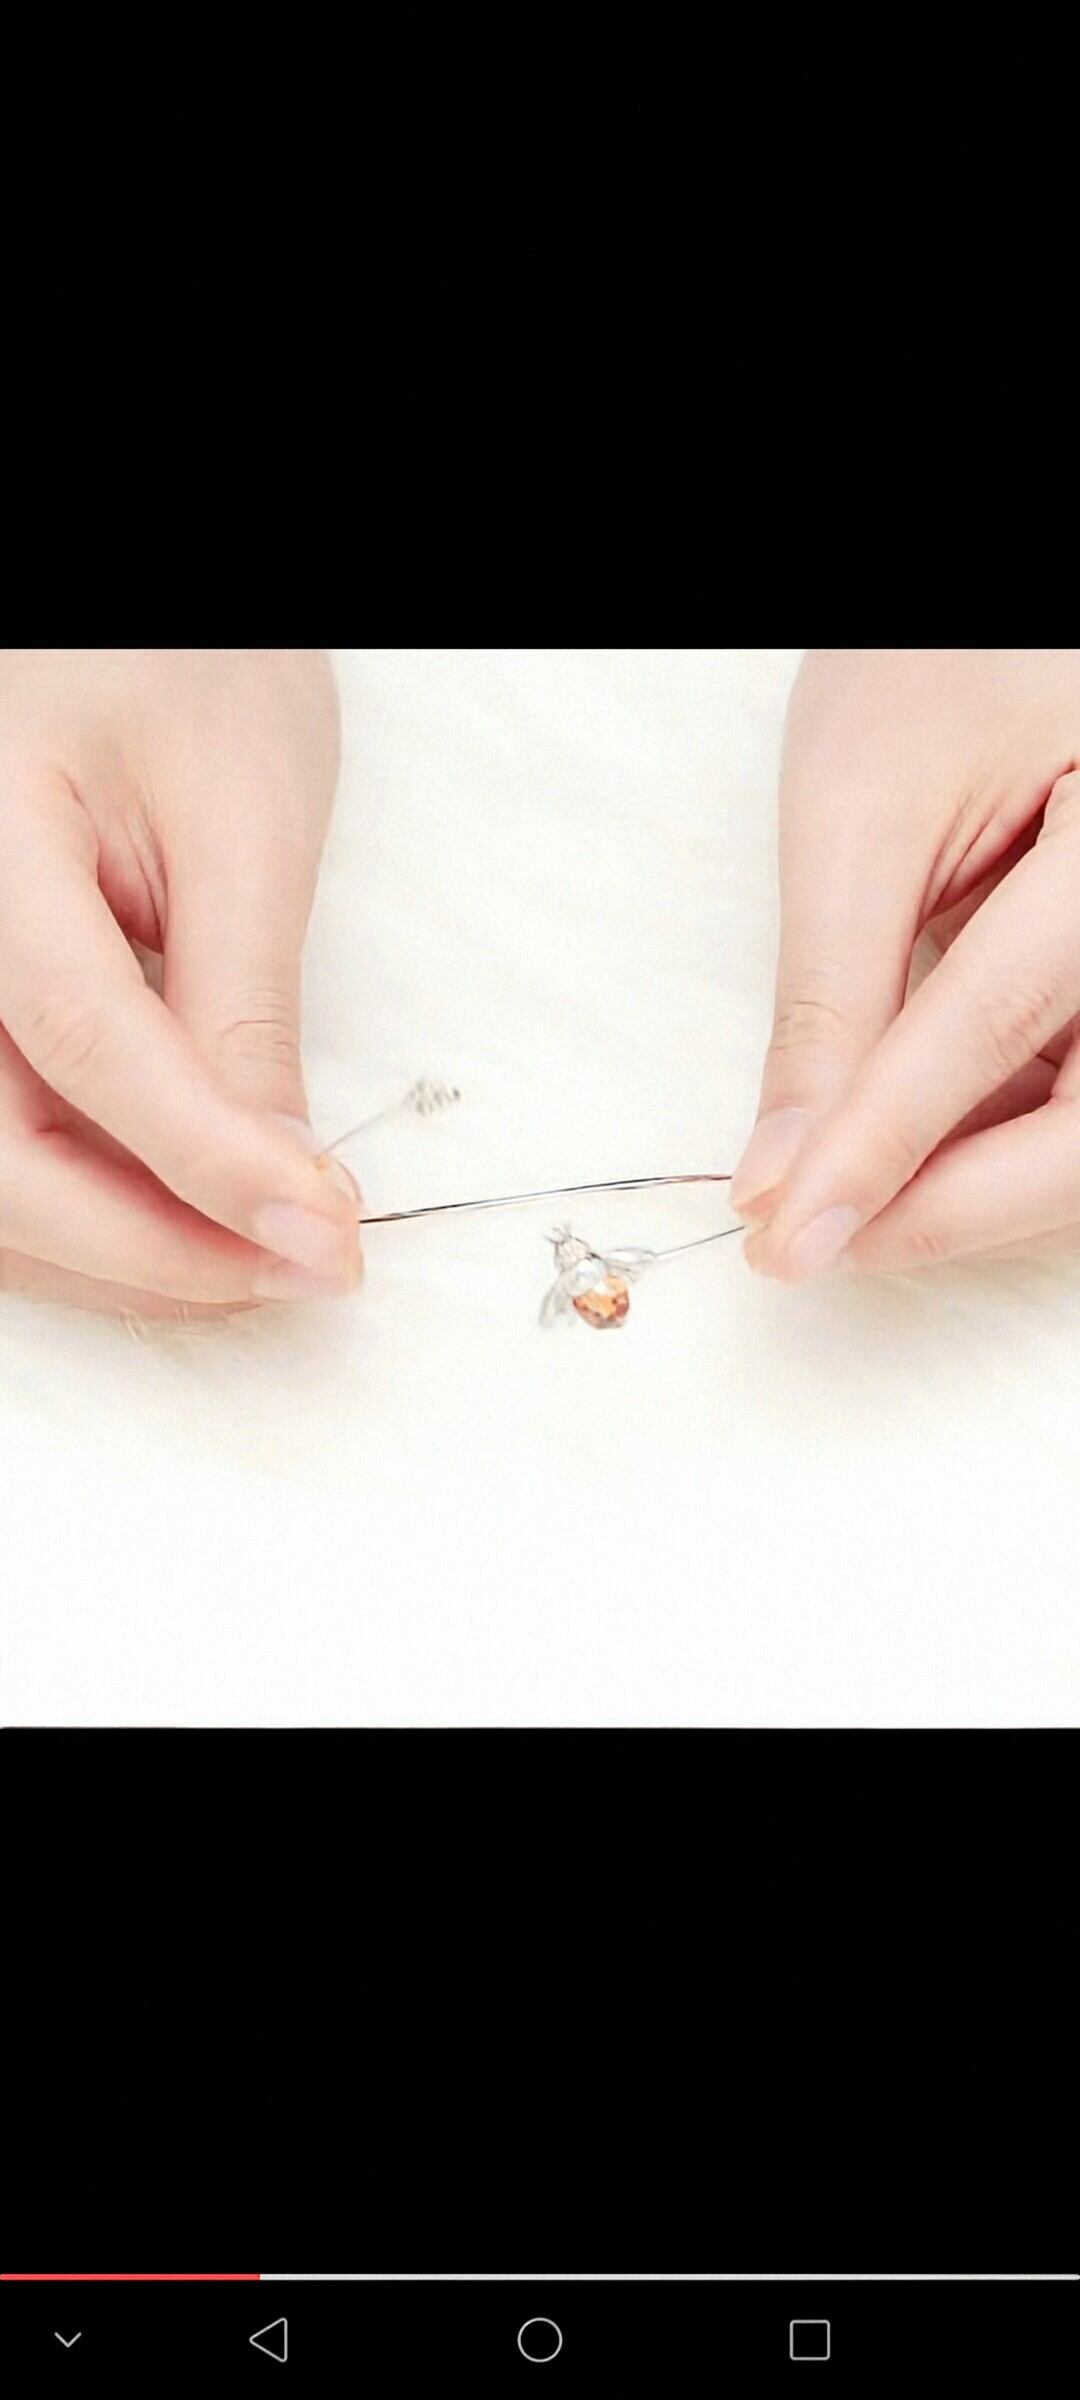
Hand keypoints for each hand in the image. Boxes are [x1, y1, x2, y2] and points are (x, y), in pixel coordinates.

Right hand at [0, 649, 360, 1315]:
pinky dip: (94, 1210)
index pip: (78, 1034)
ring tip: (263, 1254)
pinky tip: (191, 1219)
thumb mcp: (241, 813)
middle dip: (153, 1245)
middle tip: (303, 1267)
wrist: (124, 634)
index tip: (320, 1231)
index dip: (201, 1156)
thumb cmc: (181, 666)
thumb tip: (277, 1178)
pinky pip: (3, 1150)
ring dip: (122, 1249)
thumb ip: (242, 1000)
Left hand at [731, 649, 1079, 1275]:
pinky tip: (906, 1139)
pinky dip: (997, 1133)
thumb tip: (788, 1172)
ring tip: (845, 1186)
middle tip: (817, 1237)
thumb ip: (832, 997)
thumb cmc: (938, 659)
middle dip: (954, 1203)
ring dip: (974, 1181)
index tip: (790, 1234)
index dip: (886, 1144)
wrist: (1011, 629)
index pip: (1000, 1019)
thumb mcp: (862, 808)